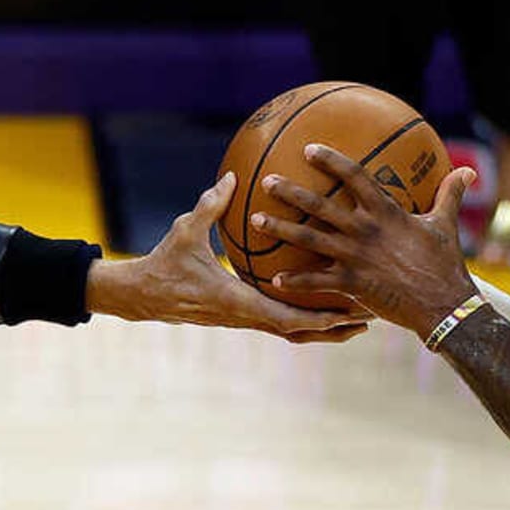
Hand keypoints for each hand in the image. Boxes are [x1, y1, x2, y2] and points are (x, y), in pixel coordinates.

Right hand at [87, 173, 371, 342]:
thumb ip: (210, 205)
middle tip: (368, 318)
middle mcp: (243, 317)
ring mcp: (242, 320)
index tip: (348, 312)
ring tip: (354, 322)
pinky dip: (302, 321)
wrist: (142, 295)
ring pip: (290, 333)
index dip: (319, 318)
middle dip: (333, 329)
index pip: (284, 317)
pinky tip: (318, 307)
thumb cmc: (163, 262)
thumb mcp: (185, 230)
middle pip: (298, 332)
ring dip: (322, 330)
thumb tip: (233, 177)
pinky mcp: (239, 317)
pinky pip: (277, 323)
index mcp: (235, 301)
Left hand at [252, 146, 478, 341]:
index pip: (354, 177)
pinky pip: (316, 281)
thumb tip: (469, 171)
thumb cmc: (446, 263)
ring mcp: (354, 257)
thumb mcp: (446, 225)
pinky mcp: (351, 284)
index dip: (331, 160)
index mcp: (385, 212)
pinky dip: (295, 280)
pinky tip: (274, 279)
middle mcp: (364, 230)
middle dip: (290, 191)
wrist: (444, 305)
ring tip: (255, 220)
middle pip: (320, 206)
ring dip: (280, 230)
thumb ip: (450, 195)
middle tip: (266, 181)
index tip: (308, 149)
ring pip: (309, 240)